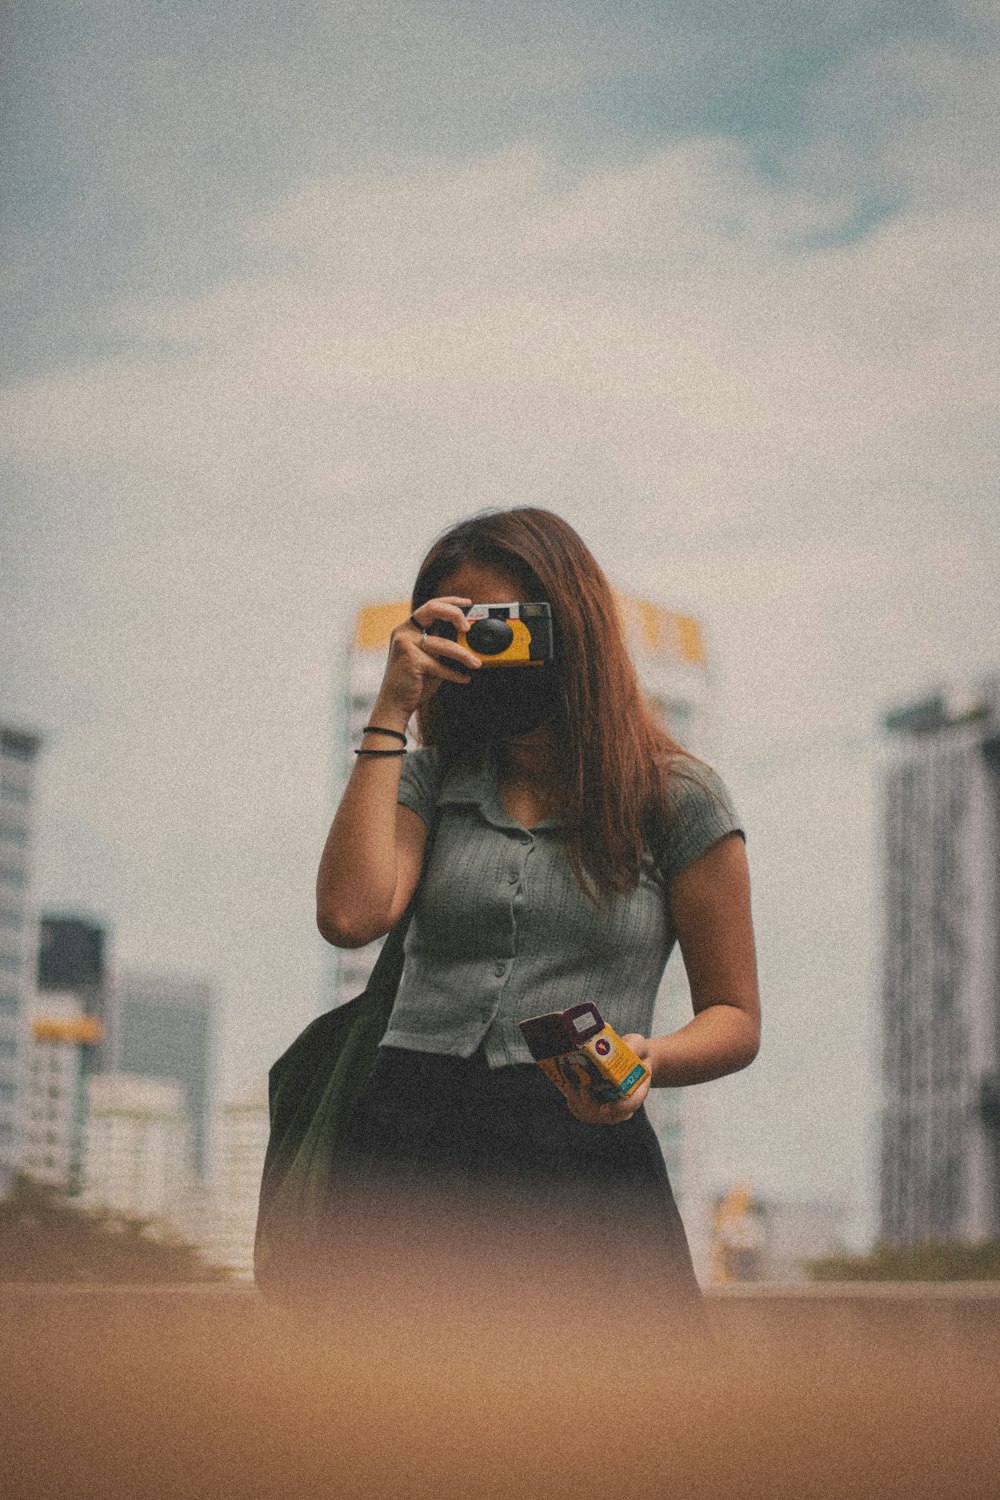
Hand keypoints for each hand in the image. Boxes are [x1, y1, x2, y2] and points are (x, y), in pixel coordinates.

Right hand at [373, 597, 481, 723]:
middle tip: (469, 628)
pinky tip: (464, 678)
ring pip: (442, 644)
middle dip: (455, 614)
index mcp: (408, 628)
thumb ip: (441, 646)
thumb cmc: (414, 682)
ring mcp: (405, 645)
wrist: (394, 705)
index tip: (468, 604)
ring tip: (476, 663)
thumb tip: (468, 639)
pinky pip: (440, 665)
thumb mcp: (429, 658)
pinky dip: (454, 673)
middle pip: (432, 610)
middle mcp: (404, 632)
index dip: (451, 602)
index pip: (430, 606)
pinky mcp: (411, 660)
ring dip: (463, 654)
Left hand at [556, 1034, 652, 1125]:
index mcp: (638, 1090)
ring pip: (595, 1116)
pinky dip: (575, 1105)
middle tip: (581, 1088)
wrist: (631, 1057)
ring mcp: (612, 1108)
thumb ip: (634, 1046)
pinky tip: (568, 1091)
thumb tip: (623, 1048)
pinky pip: (585, 1113)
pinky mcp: (598, 1106)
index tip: (604, 1108)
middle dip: (591, 1105)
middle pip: (609, 1116)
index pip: (631, 1104)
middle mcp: (626, 1104)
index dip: (618, 1108)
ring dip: (580, 1104)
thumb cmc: (635, 1051)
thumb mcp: (638, 1044)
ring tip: (570, 1086)